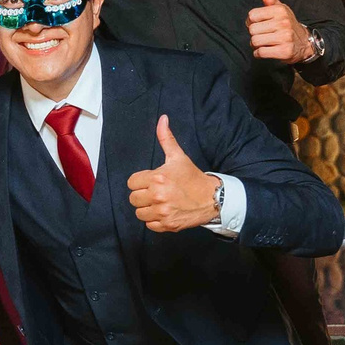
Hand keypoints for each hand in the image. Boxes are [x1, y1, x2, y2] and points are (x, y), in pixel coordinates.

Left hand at [128, 115, 220, 232]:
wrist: (212, 199)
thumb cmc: (193, 178)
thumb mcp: (178, 157)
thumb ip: (166, 138)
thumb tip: (162, 119)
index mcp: (158, 178)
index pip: (132, 182)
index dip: (140, 181)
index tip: (151, 181)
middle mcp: (158, 196)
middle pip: (133, 198)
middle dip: (143, 195)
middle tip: (156, 191)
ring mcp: (162, 212)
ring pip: (139, 213)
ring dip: (147, 208)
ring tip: (159, 202)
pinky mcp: (167, 225)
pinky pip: (149, 224)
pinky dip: (155, 220)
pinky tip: (164, 211)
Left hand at [246, 0, 313, 63]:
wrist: (305, 43)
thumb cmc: (286, 24)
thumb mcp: (279, 8)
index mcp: (280, 10)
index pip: (252, 15)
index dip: (251, 21)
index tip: (259, 24)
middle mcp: (283, 22)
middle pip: (252, 30)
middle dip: (254, 34)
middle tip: (263, 35)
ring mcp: (285, 37)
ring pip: (255, 41)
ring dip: (256, 45)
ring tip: (265, 43)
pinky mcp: (285, 51)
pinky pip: (261, 53)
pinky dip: (259, 54)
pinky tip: (266, 51)